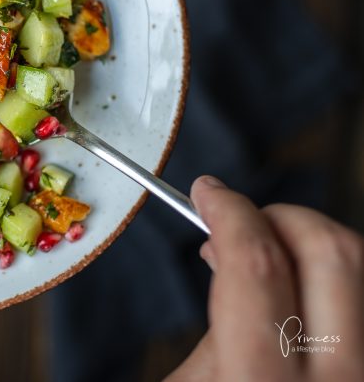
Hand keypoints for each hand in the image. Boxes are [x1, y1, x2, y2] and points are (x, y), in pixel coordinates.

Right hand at [168, 176, 363, 380]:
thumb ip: (214, 324)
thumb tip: (226, 252)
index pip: (257, 265)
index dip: (227, 212)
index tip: (209, 194)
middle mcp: (341, 380)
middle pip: (333, 252)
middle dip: (281, 217)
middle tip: (246, 222)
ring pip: (361, 271)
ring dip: (307, 250)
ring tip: (270, 269)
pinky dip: (330, 284)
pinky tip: (301, 300)